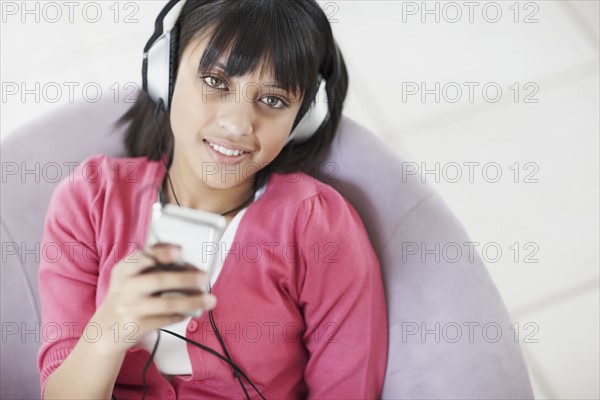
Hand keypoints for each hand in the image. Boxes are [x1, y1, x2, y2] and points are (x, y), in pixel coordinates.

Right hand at [91, 243, 216, 354]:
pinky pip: (165, 319)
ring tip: (210, 300)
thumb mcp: (130, 278)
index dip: (163, 253)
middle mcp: (124, 286)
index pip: (143, 256)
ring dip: (192, 300)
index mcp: (124, 270)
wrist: (105, 330)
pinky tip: (191, 312)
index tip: (180, 252)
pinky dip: (181, 314)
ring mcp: (129, 307)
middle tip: (204, 278)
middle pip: (159, 279)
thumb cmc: (126, 297)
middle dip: (186, 278)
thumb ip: (152, 267)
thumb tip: (188, 266)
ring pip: (166, 302)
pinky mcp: (135, 325)